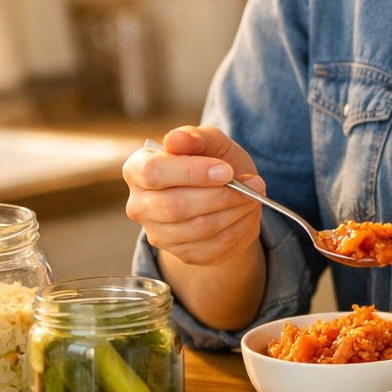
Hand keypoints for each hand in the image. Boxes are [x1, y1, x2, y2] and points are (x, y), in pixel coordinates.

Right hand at [123, 125, 265, 266]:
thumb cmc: (213, 162)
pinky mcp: (180, 253)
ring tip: (252, 196)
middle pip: (175, 206)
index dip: (191, 172)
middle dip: (220, 196)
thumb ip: (195, 137)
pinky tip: (247, 213)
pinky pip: (212, 246)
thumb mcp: (211, 142)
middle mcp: (140, 205)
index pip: (153, 172)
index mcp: (138, 169)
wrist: (228, 196)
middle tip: (251, 185)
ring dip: (233, 211)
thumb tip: (175, 139)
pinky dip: (237, 229)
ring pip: (198, 227)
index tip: (226, 170)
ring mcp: (157, 233)